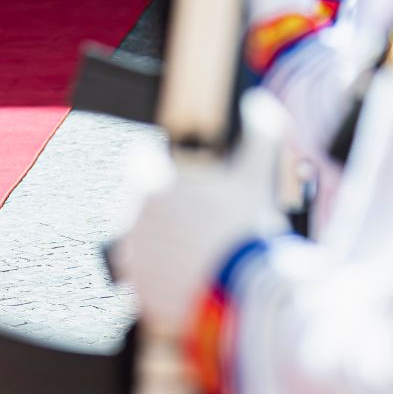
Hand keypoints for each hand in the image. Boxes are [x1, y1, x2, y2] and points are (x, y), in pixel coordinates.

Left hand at [111, 113, 288, 335]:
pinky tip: (187, 275)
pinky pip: (141, 276)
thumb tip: (259, 101)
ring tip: (192, 250)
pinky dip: (158, 274)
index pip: (138, 162)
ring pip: (136, 240)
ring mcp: (132, 256)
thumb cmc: (247, 231)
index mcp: (153, 185)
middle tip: (195, 220)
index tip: (177, 179)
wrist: (244, 292)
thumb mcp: (257, 175)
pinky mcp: (138, 289)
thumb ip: (259, 132)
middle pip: (137, 203)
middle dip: (161, 208)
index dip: (158, 167)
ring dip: (157, 241)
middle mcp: (133, 218)